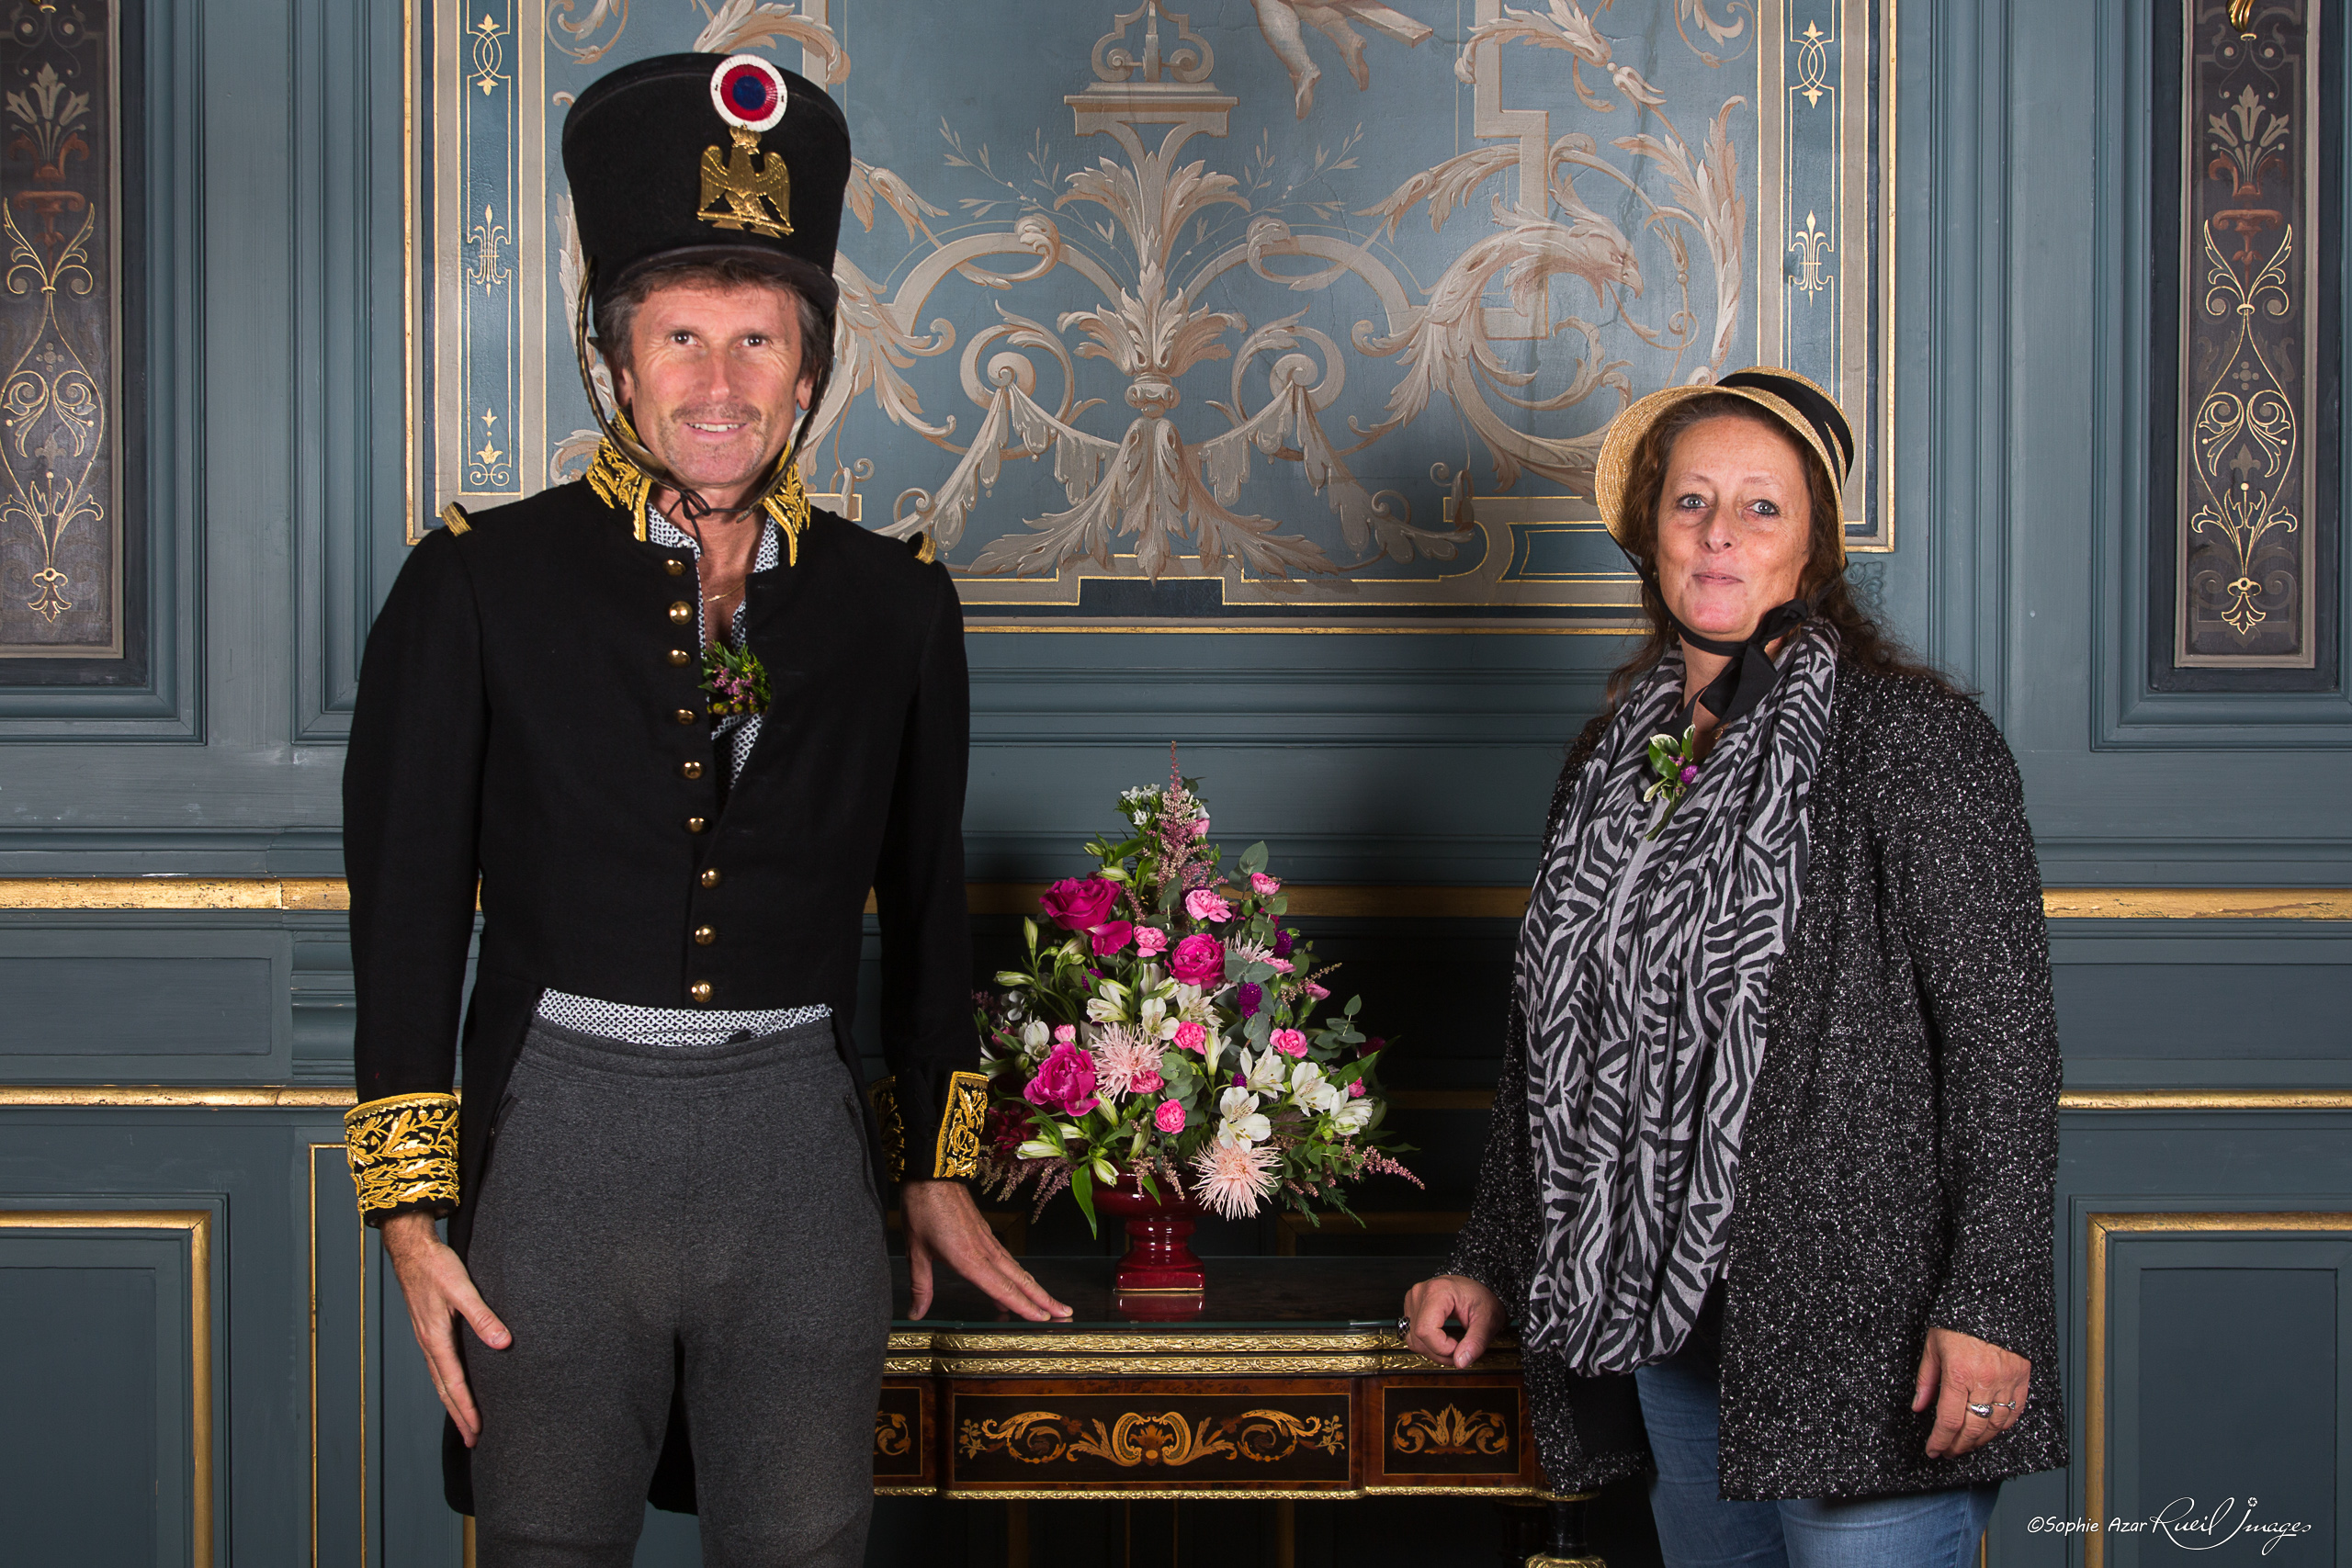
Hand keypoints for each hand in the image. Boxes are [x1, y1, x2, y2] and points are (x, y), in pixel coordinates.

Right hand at [379, 1211, 510, 1447]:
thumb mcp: (462, 1289)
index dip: (466, 1409)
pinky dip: (447, 1383)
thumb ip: (483, 1316)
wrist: (411, 1248)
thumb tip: (503, 1343)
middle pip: (444, 1389)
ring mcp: (427, 1338)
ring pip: (440, 1379)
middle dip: (459, 1415)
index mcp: (436, 1338)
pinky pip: (438, 1366)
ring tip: (465, 1422)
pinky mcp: (429, 1330)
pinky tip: (455, 1385)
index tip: (476, 1431)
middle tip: (472, 1441)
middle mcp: (429, 1343)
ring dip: (453, 1402)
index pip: (454, 1382)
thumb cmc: (436, 1266)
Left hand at [900, 1179, 1071, 1322]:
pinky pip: (1007, 1258)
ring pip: (1017, 1269)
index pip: (1002, 1289)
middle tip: (1065, 1314)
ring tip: (1050, 1303)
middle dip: (1044, 1299)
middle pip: (1021, 1280)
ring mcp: (988, 1240)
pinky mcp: (985, 1232)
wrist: (933, 1173)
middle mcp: (985, 1251)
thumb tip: (916, 1313)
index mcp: (968, 1259)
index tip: (1043, 1319)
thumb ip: (920, 1286)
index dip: (1024, 1306)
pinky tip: (1016, 1282)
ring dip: (1036, 1288)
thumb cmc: (923, 1208)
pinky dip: (1018, 1274)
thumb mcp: (916, 1250)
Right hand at [1402, 1274, 1504, 1368]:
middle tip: (1460, 1351)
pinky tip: (1443, 1341)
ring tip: (1453, 1347)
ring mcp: (1414, 1300)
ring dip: (1434, 1352)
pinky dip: (1429, 1345)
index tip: (1460, 1348)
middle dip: (1440, 1353)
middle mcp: (1420, 1293)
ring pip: (1413, 1340)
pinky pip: (1413, 1335)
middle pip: (1419, 1337)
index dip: (1442, 1347)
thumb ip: (1476, 1342)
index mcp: (1437, 1291)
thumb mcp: (1488, 1320)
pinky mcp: (1412, 1309)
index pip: (1426, 1330)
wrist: (1478, 1292)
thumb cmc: (1483, 1300)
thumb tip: (1461, 1361)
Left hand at [1913, 1325, 2029, 1457]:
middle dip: (1958, 1446)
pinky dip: (2002, 1427)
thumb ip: (1926, 1379)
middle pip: (1972, 1429)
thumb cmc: (1959, 1318)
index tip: (1933, 1450)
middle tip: (1948, 1451)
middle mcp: (1985, 1381)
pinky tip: (1990, 1431)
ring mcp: (2007, 1381)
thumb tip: (1919, 1406)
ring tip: (1965, 1445)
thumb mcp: (1933, 1345)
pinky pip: (2015, 1412)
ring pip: (1995, 1426)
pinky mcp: (2023, 1378)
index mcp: (1959, 1373)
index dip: (1940, 1441)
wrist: (1992, 1297)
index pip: (1948, 1421)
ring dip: (1979, 1441)